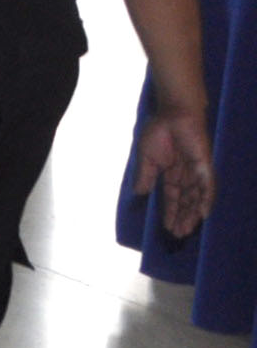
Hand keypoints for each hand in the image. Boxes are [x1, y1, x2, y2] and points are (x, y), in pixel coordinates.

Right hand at [133, 106, 216, 239]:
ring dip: (193, 214)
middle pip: (186, 201)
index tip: (167, 227)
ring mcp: (197, 171)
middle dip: (182, 218)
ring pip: (197, 198)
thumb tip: (140, 193)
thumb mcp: (146, 157)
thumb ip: (145, 175)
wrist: (172, 113)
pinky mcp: (205, 166)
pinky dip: (206, 200)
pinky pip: (208, 187)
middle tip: (178, 235)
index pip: (172, 197)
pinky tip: (204, 214)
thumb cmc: (159, 131)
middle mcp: (186, 175)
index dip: (170, 212)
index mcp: (171, 172)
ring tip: (187, 229)